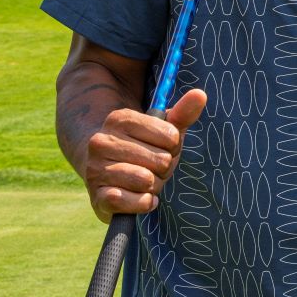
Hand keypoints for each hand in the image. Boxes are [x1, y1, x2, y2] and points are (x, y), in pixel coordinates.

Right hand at [77, 89, 205, 220]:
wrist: (103, 174)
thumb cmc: (141, 149)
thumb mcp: (163, 131)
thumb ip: (182, 114)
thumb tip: (200, 94)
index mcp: (119, 119)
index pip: (171, 136)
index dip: (173, 146)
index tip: (159, 147)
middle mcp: (102, 141)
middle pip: (161, 160)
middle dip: (163, 168)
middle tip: (149, 167)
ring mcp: (96, 169)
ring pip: (147, 180)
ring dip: (154, 186)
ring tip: (142, 181)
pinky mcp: (99, 197)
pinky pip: (135, 201)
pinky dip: (145, 203)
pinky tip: (139, 197)